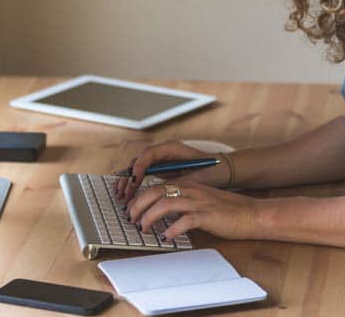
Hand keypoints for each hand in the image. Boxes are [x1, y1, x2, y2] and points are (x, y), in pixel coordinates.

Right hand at [113, 141, 229, 201]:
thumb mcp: (195, 179)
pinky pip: (142, 174)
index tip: (135, 181)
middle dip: (129, 177)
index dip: (140, 167)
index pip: (149, 154)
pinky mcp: (160, 169)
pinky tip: (126, 195)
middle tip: (125, 194)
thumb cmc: (211, 170)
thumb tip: (160, 193)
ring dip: (128, 181)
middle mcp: (163, 152)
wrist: (222, 169)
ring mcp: (160, 160)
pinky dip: (134, 184)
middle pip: (139, 161)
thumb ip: (176, 183)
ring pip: (138, 168)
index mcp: (172, 148)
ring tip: (122, 196)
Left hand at [126, 180, 260, 241]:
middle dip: (138, 206)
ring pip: (165, 204)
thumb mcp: (200, 200)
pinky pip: (184, 220)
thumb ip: (181, 203)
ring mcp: (198, 202)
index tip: (131, 211)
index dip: (139, 199)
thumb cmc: (226, 210)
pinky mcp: (207, 215)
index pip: (155, 187)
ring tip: (144, 229)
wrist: (251, 214)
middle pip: (155, 192)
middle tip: (131, 220)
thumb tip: (160, 212)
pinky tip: (166, 237)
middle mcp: (190, 190)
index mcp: (187, 185)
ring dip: (150, 217)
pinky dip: (172, 229)